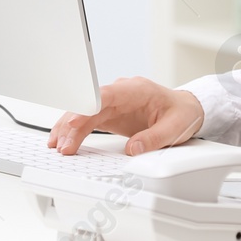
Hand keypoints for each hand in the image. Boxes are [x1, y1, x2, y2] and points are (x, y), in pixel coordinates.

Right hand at [47, 76, 204, 156]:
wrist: (184, 108)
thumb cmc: (180, 113)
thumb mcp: (174, 128)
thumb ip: (153, 138)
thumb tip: (132, 150)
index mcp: (135, 90)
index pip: (104, 95)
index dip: (87, 108)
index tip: (74, 122)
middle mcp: (119, 93)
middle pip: (88, 105)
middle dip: (73, 124)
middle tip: (63, 145)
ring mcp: (112, 103)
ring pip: (83, 112)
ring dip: (68, 128)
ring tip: (57, 145)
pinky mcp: (109, 113)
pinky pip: (87, 119)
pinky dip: (73, 130)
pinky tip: (62, 139)